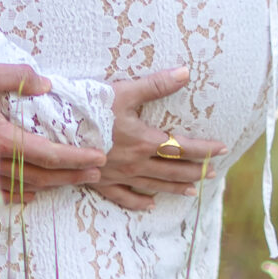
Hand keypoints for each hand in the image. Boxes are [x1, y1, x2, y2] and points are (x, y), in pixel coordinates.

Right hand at [0, 57, 103, 202]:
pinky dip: (15, 196)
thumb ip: (18, 77)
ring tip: (70, 182)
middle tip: (96, 174)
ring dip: (49, 186)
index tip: (98, 158)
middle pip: (40, 176)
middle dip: (71, 176)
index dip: (76, 159)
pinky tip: (27, 195)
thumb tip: (47, 84)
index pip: (48, 155)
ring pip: (20, 187)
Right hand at [91, 67, 225, 214]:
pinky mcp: (102, 182)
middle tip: (213, 172)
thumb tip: (185, 72)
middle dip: (196, 171)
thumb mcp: (124, 92)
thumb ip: (156, 85)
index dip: (206, 149)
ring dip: (176, 188)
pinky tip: (149, 205)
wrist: (55, 131)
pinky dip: (139, 202)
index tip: (223, 149)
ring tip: (193, 191)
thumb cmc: (88, 108)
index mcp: (145, 141)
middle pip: (174, 171)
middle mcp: (136, 163)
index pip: (184, 147)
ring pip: (155, 186)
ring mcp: (120, 176)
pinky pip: (124, 197)